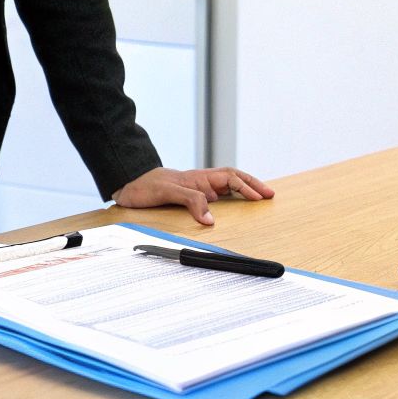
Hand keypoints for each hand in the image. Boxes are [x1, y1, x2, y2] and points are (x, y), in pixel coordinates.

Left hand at [110, 166, 274, 225]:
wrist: (127, 182)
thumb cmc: (145, 186)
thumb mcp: (167, 192)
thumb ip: (191, 201)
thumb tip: (211, 220)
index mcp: (199, 178)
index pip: (231, 179)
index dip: (247, 187)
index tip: (261, 197)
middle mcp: (201, 182)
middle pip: (234, 179)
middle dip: (253, 185)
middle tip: (270, 195)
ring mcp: (197, 188)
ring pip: (226, 186)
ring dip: (243, 189)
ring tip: (258, 197)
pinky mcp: (190, 196)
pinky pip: (216, 194)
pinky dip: (229, 196)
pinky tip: (232, 204)